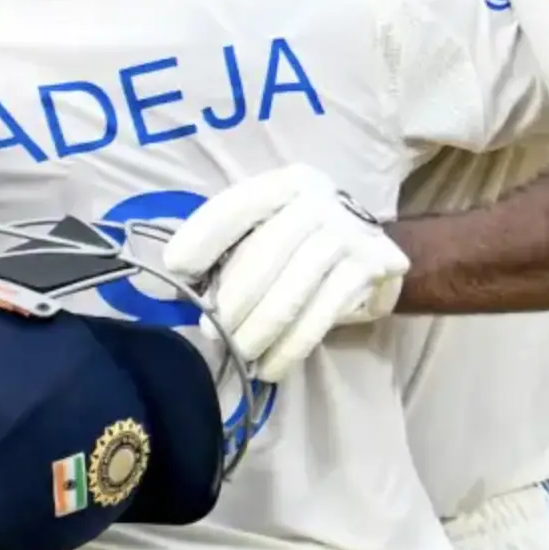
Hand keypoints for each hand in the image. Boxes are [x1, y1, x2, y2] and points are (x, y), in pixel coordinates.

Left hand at [164, 164, 407, 382]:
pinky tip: (270, 367)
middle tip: (210, 330)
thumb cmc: (301, 237)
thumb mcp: (268, 224)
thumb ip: (230, 243)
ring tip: (239, 352)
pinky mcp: (371, 269)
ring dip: (259, 330)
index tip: (177, 269)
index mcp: (287, 183)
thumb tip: (185, 283)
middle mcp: (320, 201)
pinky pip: (322, 315)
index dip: (203, 236)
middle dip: (232, 299)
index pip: (238, 206)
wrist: (369, 243)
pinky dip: (291, 347)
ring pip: (293, 290)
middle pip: (265, 254)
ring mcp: (348, 235)